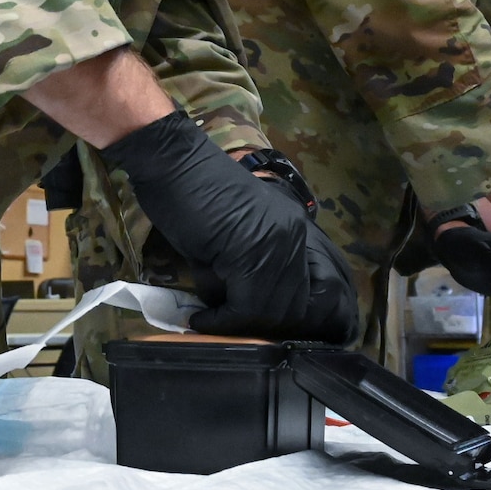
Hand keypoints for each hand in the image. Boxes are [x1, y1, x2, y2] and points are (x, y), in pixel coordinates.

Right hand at [102, 112, 357, 342]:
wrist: (171, 161)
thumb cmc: (191, 192)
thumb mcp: (228, 238)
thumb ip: (241, 273)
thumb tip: (238, 313)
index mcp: (294, 230)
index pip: (319, 285)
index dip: (298, 314)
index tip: (268, 328)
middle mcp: (293, 236)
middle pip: (295, 304)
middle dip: (263, 325)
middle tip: (228, 327)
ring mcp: (276, 244)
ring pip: (272, 309)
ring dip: (240, 324)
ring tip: (210, 321)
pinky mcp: (251, 253)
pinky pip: (246, 306)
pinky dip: (222, 320)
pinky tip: (201, 319)